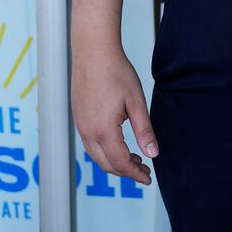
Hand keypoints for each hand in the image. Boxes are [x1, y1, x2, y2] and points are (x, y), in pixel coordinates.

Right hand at [72, 39, 157, 183]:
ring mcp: (80, 126)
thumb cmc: (115, 72)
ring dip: (115, 163)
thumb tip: (152, 154)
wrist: (93, 52)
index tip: (148, 178)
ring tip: (135, 159)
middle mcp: (88, 132)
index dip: (136, 174)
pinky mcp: (79, 119)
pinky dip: (105, 152)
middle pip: (106, 164)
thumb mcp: (136, 102)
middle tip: (144, 171)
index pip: (120, 163)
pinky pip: (90, 145)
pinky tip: (118, 144)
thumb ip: (144, 130)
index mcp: (103, 130)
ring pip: (96, 156)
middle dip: (126, 172)